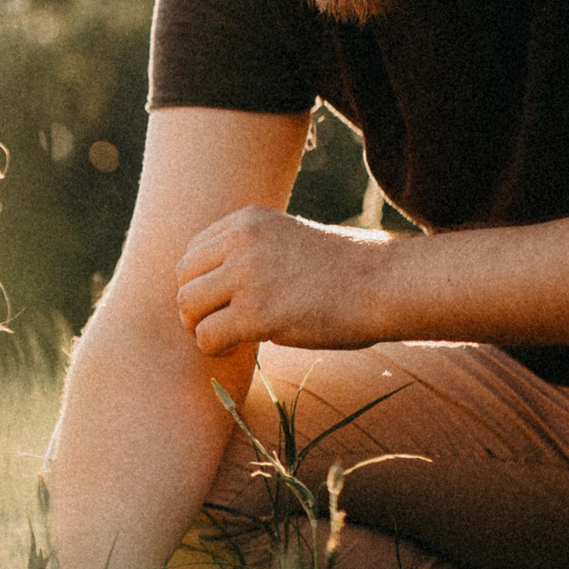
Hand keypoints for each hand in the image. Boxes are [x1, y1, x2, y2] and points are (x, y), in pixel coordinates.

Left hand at [175, 208, 392, 354]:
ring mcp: (247, 275)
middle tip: (221, 323)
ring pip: (188, 307)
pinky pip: (207, 336)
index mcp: (247, 220)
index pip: (193, 252)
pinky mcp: (256, 313)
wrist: (384, 285)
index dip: (202, 282)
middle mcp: (242, 241)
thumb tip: (206, 284)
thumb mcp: (288, 240)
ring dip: (202, 328)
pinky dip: (214, 349)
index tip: (225, 300)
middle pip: (183, 279)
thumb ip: (249, 252)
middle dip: (196, 306)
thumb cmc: (342, 270)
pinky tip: (236, 347)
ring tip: (229, 336)